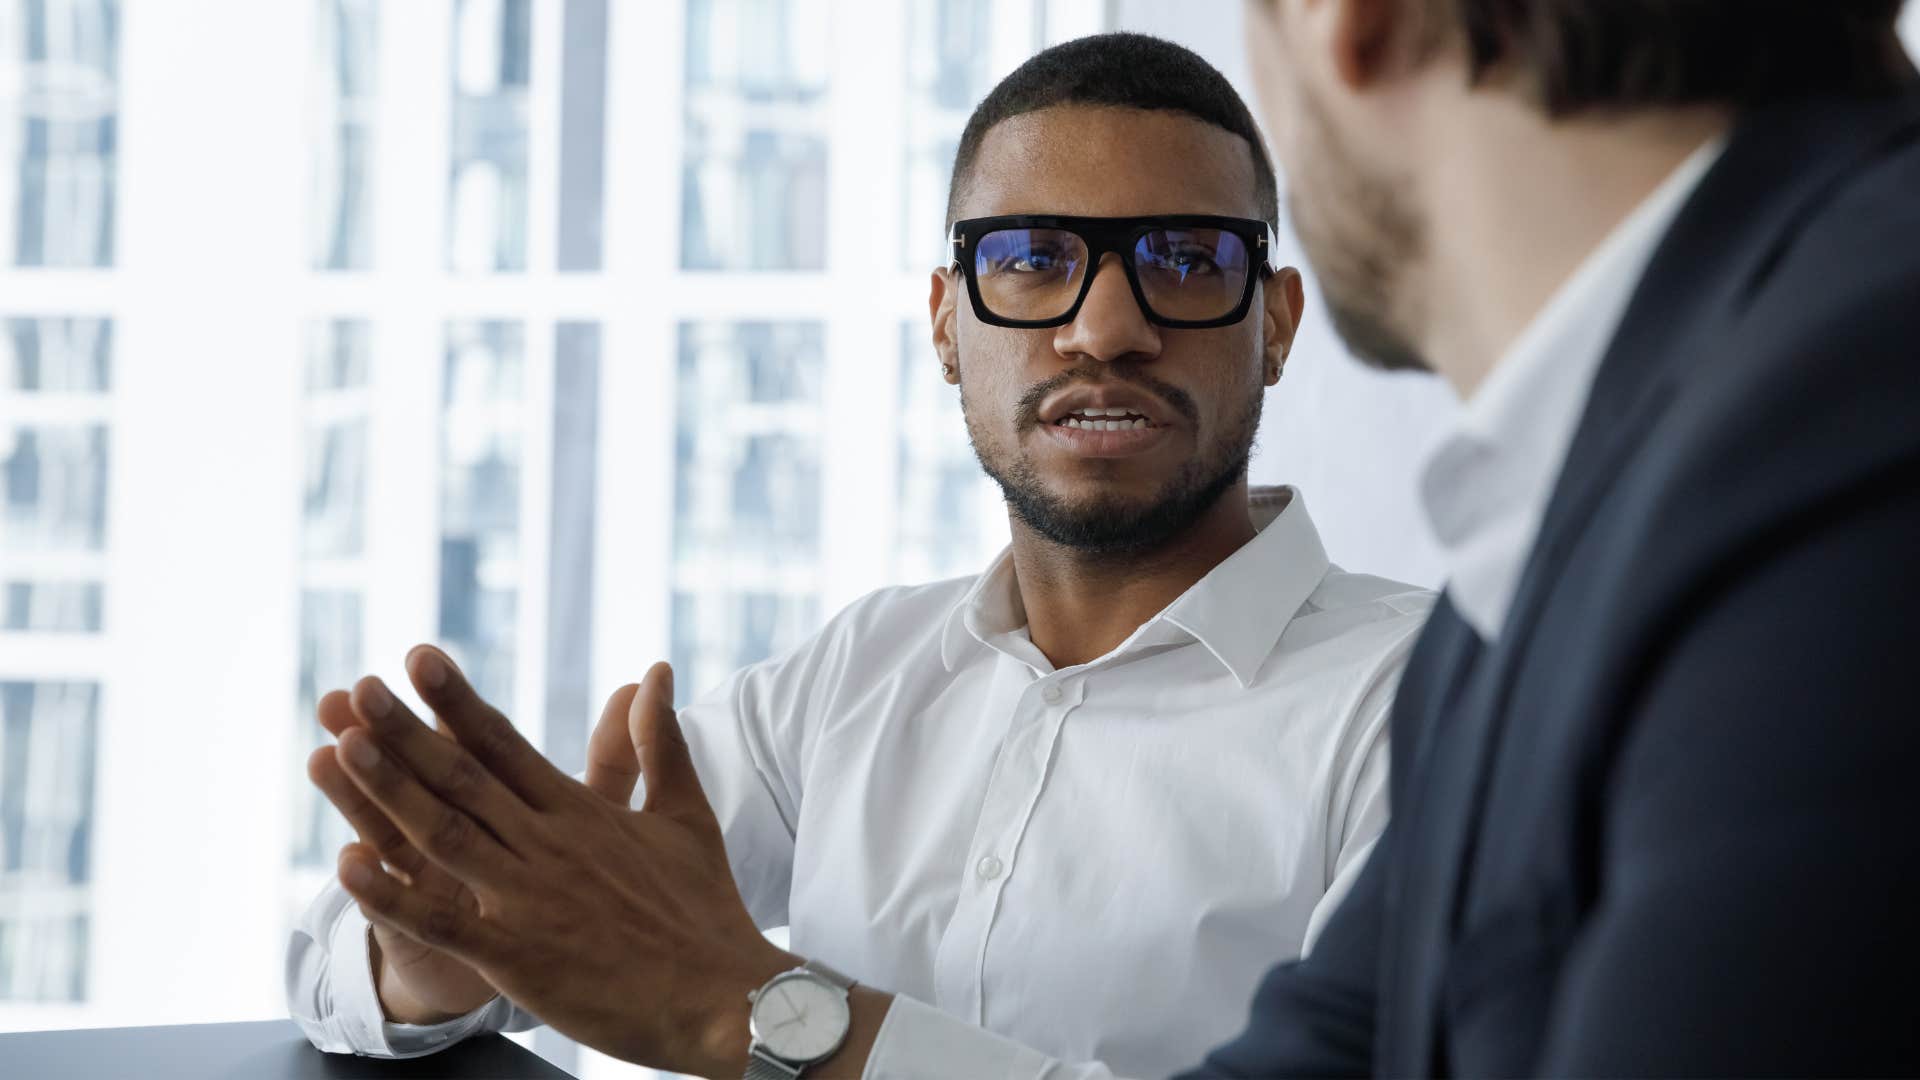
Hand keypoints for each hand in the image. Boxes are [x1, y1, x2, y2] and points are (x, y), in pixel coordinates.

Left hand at [327, 647, 793, 1073]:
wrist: (725, 995)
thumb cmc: (705, 908)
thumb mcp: (685, 813)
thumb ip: (658, 744)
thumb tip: (653, 672)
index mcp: (580, 812)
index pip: (505, 744)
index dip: (457, 701)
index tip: (418, 659)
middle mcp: (550, 844)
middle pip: (464, 779)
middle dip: (406, 731)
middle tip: (359, 687)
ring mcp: (530, 900)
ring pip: (446, 835)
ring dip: (391, 791)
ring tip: (342, 747)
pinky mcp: (520, 956)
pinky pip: (443, 921)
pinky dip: (394, 895)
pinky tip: (347, 865)